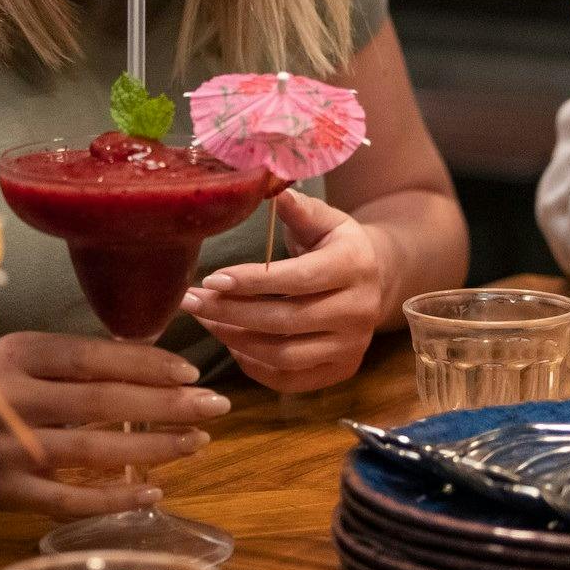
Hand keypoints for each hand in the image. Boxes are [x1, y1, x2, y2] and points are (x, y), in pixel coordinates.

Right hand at [0, 331, 228, 516]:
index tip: (190, 371)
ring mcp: (9, 449)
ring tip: (196, 443)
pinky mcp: (6, 491)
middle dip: (166, 404)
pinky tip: (153, 493)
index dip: (146, 364)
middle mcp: (12, 399)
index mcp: (17, 356)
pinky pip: (69, 499)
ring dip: (152, 447)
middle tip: (214, 406)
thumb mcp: (19, 359)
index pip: (93, 358)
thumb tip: (147, 359)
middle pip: (101, 402)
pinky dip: (114, 498)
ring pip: (92, 450)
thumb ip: (71, 361)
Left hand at [181, 191, 403, 392]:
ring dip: (236, 340)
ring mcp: (351, 347)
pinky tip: (232, 343)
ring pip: (284, 355)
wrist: (375, 279)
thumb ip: (299, 209)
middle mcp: (359, 311)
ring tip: (207, 320)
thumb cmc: (337, 245)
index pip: (299, 278)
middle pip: (285, 321)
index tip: (212, 278)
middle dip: (231, 312)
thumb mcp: (325, 220)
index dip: (252, 281)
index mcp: (355, 266)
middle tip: (193, 302)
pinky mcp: (341, 371)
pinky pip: (289, 380)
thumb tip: (274, 189)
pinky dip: (254, 366)